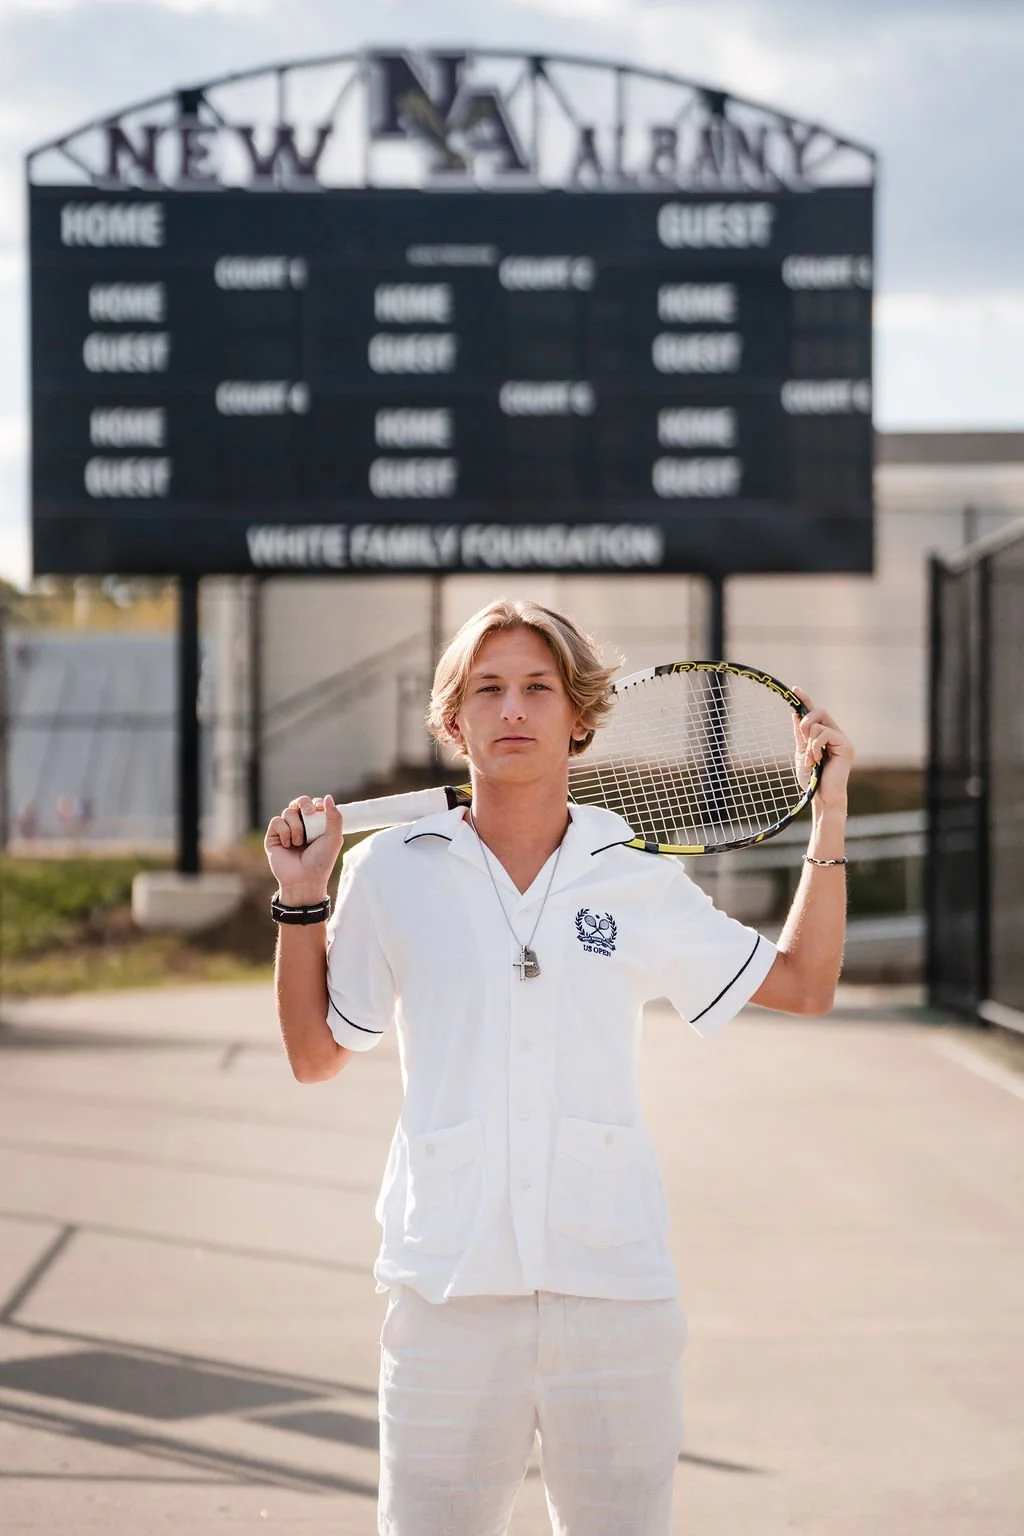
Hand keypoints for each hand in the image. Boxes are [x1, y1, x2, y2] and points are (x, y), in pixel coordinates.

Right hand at [264, 794, 343, 901]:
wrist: (304, 879)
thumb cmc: (321, 861)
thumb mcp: (334, 838)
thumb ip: (334, 817)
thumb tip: (328, 797)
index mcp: (315, 825)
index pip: (313, 804)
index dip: (315, 803)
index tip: (319, 808)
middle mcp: (300, 825)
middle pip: (299, 802)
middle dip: (304, 803)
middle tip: (309, 812)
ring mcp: (286, 830)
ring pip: (288, 812)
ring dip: (296, 826)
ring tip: (299, 843)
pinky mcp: (273, 836)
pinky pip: (276, 821)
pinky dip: (284, 831)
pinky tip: (288, 844)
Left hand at [791, 689, 853, 810]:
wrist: (821, 796)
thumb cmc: (812, 778)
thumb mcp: (802, 752)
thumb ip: (801, 735)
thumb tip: (795, 714)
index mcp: (827, 735)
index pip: (817, 713)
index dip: (806, 700)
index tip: (794, 689)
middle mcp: (837, 734)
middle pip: (819, 711)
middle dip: (805, 722)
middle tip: (802, 740)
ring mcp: (842, 739)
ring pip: (818, 724)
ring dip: (808, 742)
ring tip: (810, 760)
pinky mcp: (845, 745)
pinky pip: (824, 734)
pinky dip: (815, 746)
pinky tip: (816, 760)